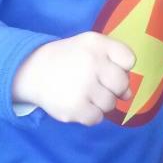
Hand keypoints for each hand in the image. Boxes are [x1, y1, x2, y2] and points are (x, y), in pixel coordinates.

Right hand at [12, 33, 134, 126]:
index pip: (129, 59)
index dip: (122, 67)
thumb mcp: (91, 46)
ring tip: (84, 93)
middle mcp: (91, 62)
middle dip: (113, 88)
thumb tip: (128, 95)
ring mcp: (83, 86)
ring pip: (110, 104)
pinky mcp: (75, 107)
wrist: (33, 70)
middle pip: (122, 84)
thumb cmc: (69, 58)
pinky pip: (97, 118)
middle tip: (96, 84)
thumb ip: (115, 63)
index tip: (107, 67)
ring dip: (100, 102)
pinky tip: (78, 103)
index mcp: (96, 43)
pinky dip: (90, 114)